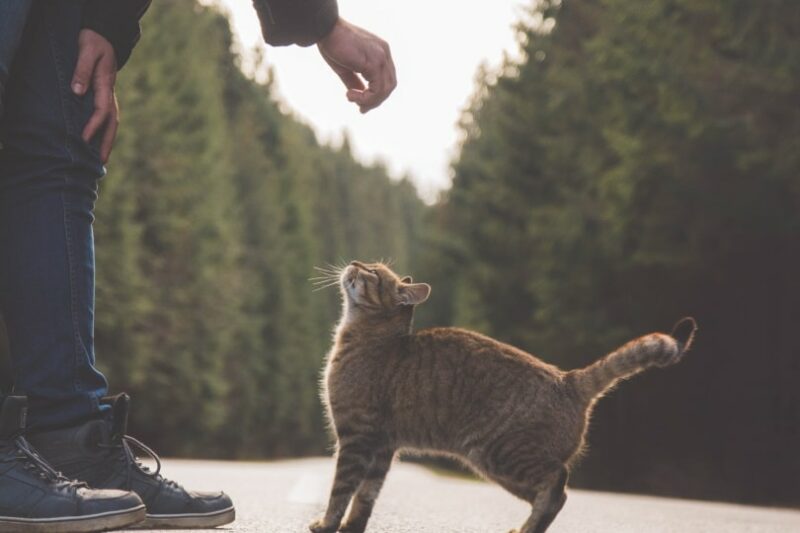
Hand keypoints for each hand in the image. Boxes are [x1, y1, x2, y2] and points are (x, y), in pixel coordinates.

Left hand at [72, 29, 118, 162]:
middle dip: (107, 142)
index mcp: (106, 85)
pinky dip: (106, 131)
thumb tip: (77, 91)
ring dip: (108, 140)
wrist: (105, 37)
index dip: (93, 126)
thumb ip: (82, 70)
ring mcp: (110, 95)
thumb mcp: (87, 51)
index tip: (83, 139)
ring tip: (102, 158)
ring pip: (112, 122)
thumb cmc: (94, 43)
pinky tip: (99, 140)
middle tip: (101, 161)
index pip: (101, 111)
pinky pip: (108, 118)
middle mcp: (110, 94)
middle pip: (112, 123)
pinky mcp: (106, 95)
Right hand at [317, 19, 396, 113]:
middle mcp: (384, 54)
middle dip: (376, 101)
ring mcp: (381, 57)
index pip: (387, 79)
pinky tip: (350, 95)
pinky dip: (366, 98)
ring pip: (385, 90)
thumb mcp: (346, 68)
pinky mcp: (374, 62)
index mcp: (381, 52)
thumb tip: (360, 98)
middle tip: (361, 109)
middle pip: (389, 86)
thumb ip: (355, 82)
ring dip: (370, 101)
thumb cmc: (332, 44)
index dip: (377, 94)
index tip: (362, 104)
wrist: (324, 28)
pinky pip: (377, 89)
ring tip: (351, 98)